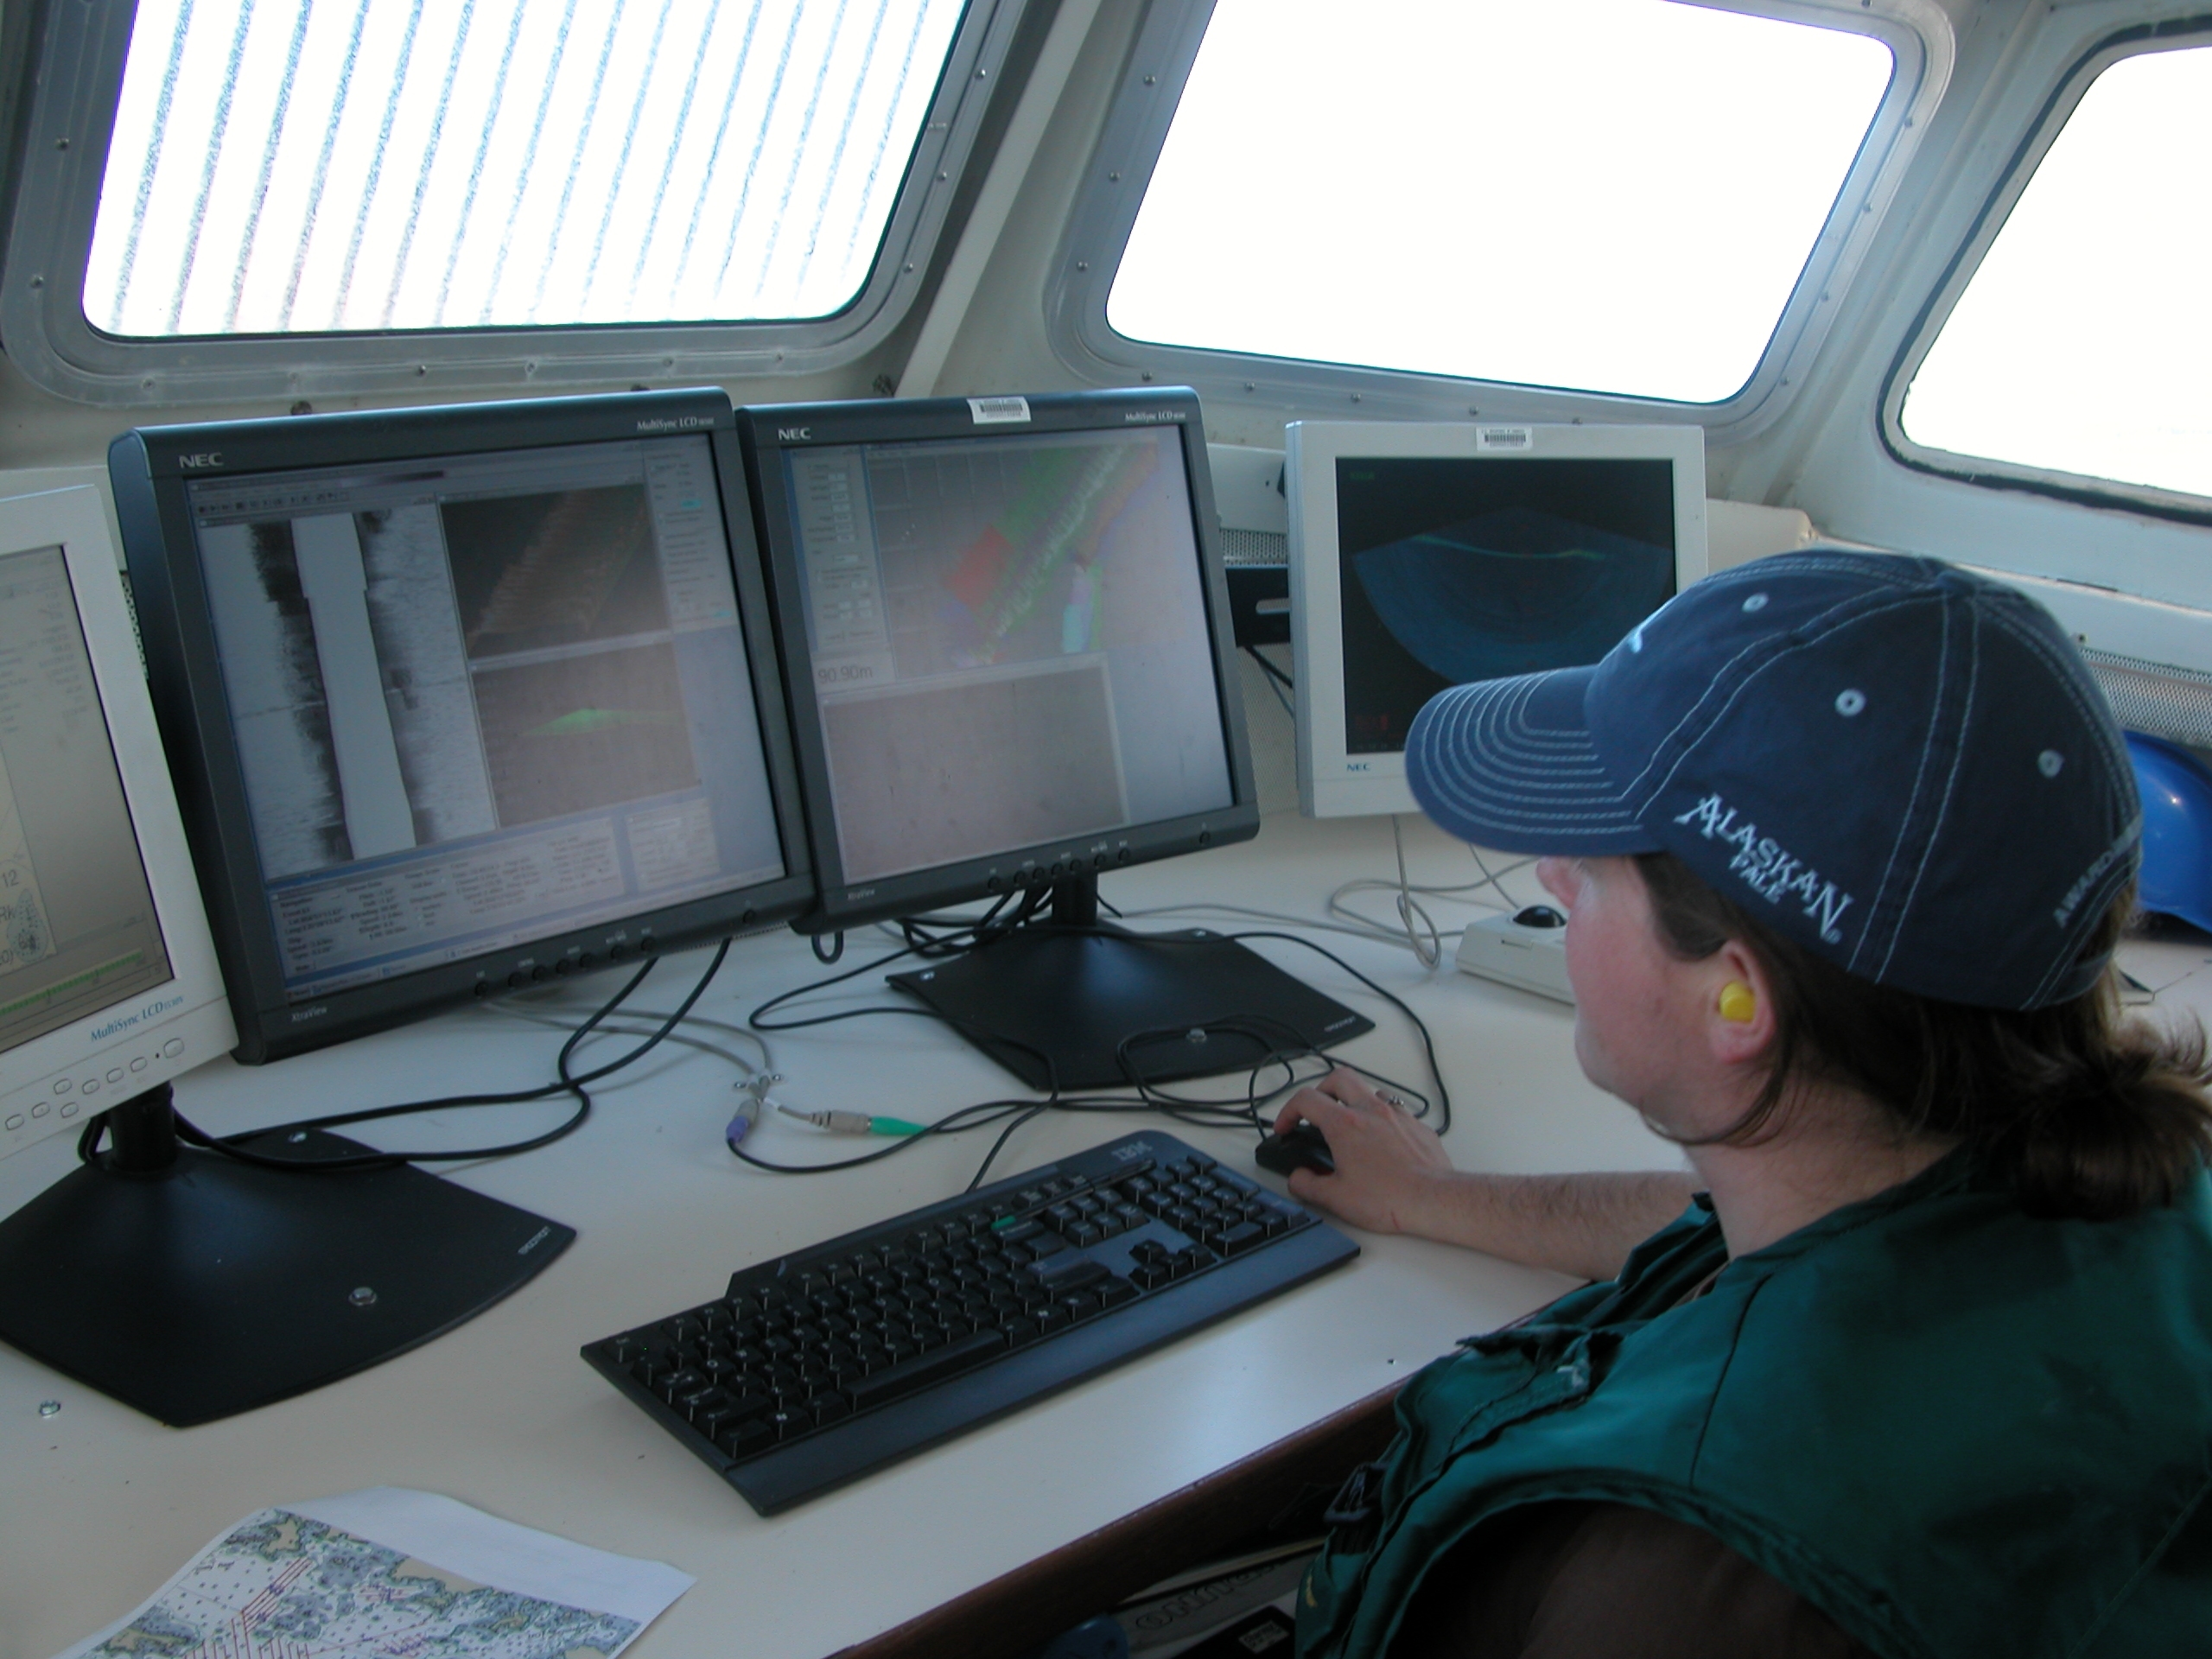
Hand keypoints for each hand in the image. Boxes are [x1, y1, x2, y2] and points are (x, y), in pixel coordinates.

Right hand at [1272, 1067, 1455, 1234]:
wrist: (1433, 1200)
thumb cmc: (1391, 1198)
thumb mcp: (1335, 1199)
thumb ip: (1307, 1185)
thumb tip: (1298, 1178)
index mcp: (1345, 1125)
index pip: (1306, 1099)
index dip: (1288, 1111)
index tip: (1286, 1126)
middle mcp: (1371, 1111)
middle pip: (1338, 1078)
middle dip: (1320, 1091)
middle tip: (1315, 1111)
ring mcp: (1398, 1116)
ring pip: (1370, 1091)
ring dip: (1354, 1102)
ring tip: (1349, 1125)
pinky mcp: (1418, 1127)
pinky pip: (1396, 1110)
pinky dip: (1382, 1118)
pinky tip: (1382, 1141)